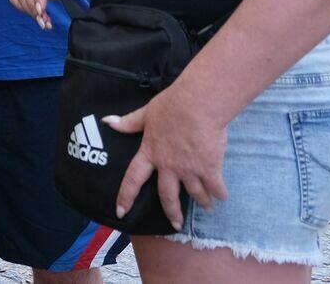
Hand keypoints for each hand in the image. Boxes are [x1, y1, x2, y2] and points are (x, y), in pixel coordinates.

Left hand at [105, 85, 229, 229]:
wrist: (197, 105)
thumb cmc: (171, 106)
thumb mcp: (146, 113)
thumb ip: (129, 122)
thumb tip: (107, 122)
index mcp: (150, 153)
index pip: (133, 179)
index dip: (126, 196)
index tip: (120, 212)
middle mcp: (168, 166)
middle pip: (167, 195)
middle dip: (172, 212)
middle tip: (176, 224)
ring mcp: (189, 170)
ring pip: (194, 193)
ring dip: (202, 202)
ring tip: (208, 208)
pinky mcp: (209, 169)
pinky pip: (215, 187)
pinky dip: (220, 193)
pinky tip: (223, 196)